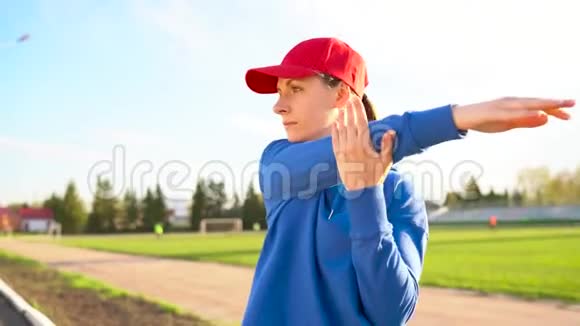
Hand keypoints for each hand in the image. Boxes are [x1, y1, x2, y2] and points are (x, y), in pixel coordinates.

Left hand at [331, 95, 395, 190]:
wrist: (361, 191)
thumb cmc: (376, 176)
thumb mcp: (386, 161)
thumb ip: (387, 146)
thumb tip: (390, 132)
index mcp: (364, 145)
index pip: (361, 122)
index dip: (358, 109)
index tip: (356, 100)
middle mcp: (352, 145)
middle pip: (350, 122)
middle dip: (349, 109)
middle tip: (348, 98)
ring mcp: (343, 150)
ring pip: (341, 129)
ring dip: (341, 117)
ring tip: (342, 107)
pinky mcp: (338, 156)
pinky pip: (335, 140)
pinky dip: (335, 130)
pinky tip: (335, 123)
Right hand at [452, 97, 574, 132]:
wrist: (461, 117)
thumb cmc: (484, 120)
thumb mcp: (508, 123)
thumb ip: (526, 121)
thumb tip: (546, 119)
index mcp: (515, 105)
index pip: (538, 106)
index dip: (554, 109)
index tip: (570, 114)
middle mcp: (511, 102)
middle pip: (536, 102)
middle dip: (554, 103)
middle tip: (572, 103)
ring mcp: (502, 105)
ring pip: (527, 104)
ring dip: (543, 104)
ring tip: (559, 104)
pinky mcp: (495, 112)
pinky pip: (512, 113)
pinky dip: (525, 113)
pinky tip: (536, 114)